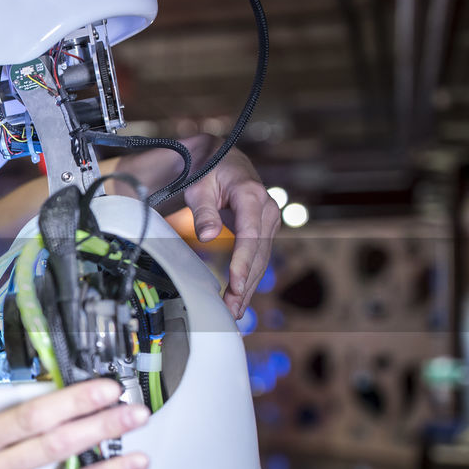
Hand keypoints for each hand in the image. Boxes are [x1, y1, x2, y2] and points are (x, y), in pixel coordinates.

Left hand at [179, 135, 280, 318]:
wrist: (221, 158)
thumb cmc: (208, 170)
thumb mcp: (200, 187)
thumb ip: (204, 211)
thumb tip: (207, 235)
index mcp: (252, 195)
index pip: (250, 235)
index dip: (243, 262)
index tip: (236, 284)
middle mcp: (267, 209)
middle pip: (259, 253)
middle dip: (246, 283)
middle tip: (232, 309)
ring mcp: (268, 220)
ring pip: (261, 258)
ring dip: (249, 285)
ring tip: (234, 310)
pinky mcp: (264, 229)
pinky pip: (258, 256)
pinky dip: (250, 276)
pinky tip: (240, 296)